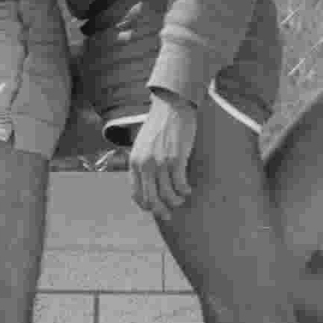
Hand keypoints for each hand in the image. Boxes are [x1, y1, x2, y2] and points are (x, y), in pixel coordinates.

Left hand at [125, 93, 200, 217]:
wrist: (172, 107)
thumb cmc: (159, 127)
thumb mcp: (142, 146)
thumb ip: (142, 163)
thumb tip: (148, 182)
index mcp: (134, 163)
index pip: (136, 194)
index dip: (146, 205)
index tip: (154, 209)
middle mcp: (144, 165)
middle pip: (150, 199)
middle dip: (160, 211)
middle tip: (169, 215)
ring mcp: (160, 163)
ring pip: (167, 194)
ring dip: (175, 201)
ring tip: (182, 199)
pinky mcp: (176, 159)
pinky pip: (180, 184)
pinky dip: (184, 190)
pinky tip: (188, 190)